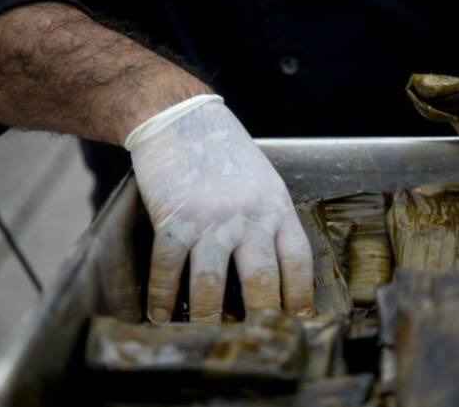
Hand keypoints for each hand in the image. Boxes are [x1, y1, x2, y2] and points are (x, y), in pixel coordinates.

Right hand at [125, 95, 313, 322]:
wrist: (182, 119)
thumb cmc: (227, 153)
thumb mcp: (265, 182)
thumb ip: (270, 221)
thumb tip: (269, 271)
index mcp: (277, 208)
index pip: (298, 261)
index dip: (299, 297)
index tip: (298, 321)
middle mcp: (249, 217)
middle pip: (261, 280)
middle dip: (260, 317)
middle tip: (256, 340)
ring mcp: (211, 218)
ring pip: (211, 282)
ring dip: (207, 316)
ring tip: (205, 336)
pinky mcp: (174, 217)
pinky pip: (168, 266)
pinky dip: (161, 295)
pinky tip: (159, 313)